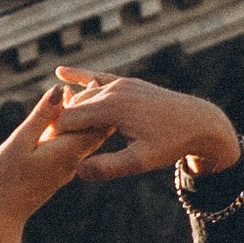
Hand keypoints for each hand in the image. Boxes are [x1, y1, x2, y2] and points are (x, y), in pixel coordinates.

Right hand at [0, 83, 122, 242]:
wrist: (4, 214)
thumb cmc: (6, 179)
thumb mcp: (21, 143)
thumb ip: (41, 117)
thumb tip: (59, 92)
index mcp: (68, 150)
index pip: (92, 121)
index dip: (96, 101)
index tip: (96, 80)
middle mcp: (73, 158)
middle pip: (94, 128)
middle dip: (95, 105)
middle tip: (95, 81)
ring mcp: (67, 166)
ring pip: (83, 136)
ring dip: (84, 115)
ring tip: (80, 91)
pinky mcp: (59, 170)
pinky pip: (72, 144)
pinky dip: (72, 126)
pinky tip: (64, 116)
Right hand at [49, 72, 242, 185]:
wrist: (200, 122)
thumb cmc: (171, 144)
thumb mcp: (140, 161)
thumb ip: (108, 167)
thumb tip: (78, 170)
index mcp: (113, 107)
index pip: (70, 120)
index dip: (55, 135)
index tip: (43, 150)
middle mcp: (114, 90)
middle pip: (74, 107)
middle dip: (60, 124)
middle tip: (44, 144)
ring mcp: (121, 83)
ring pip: (84, 96)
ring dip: (70, 110)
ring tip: (52, 126)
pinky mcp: (127, 82)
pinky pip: (98, 78)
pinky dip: (79, 76)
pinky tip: (61, 72)